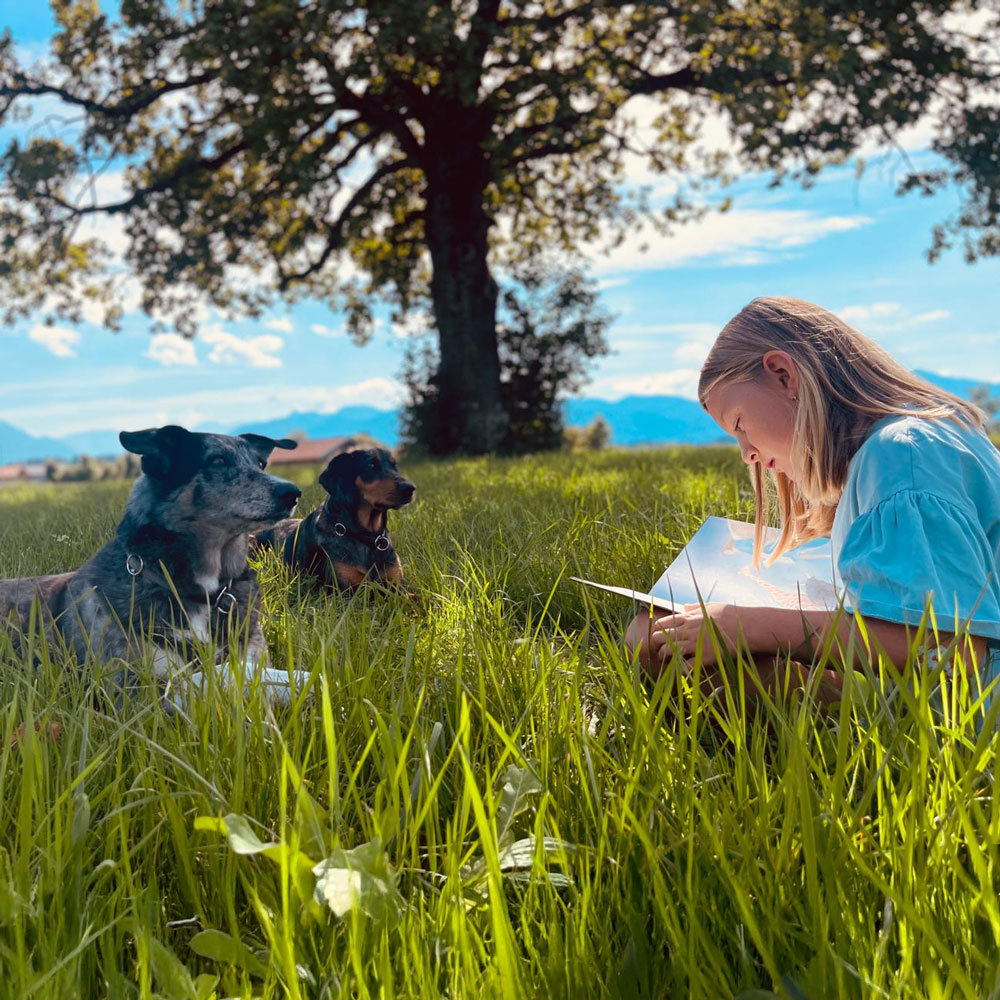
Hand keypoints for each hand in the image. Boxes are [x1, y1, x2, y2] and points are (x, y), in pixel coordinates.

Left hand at [625, 603, 739, 674]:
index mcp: (688, 618)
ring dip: (666, 657)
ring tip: (669, 660)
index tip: (660, 636)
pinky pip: (685, 666)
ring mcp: (695, 644)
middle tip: (661, 650)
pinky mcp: (704, 657)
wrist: (747, 626)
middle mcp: (688, 630)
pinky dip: (682, 669)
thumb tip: (683, 607)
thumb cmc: (730, 614)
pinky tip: (684, 668)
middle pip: (659, 638)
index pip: (661, 624)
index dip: (657, 631)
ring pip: (668, 652)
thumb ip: (694, 608)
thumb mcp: (709, 605)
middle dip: (657, 645)